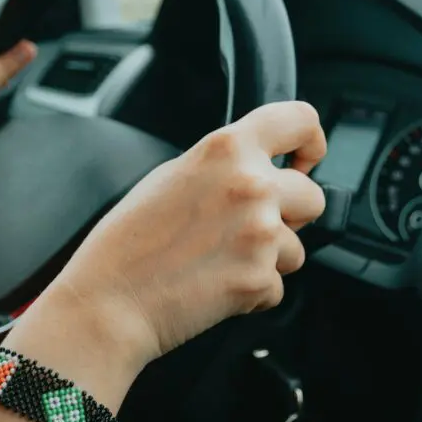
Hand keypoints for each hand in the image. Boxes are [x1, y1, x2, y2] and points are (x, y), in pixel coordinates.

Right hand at [42, 101, 326, 369]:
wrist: (109, 301)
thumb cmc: (128, 242)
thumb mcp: (172, 175)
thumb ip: (224, 166)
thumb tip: (260, 170)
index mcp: (227, 149)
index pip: (300, 120)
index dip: (311, 141)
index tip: (305, 159)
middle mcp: (252, 185)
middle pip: (312, 195)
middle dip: (289, 215)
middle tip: (248, 228)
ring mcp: (261, 234)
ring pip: (298, 247)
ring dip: (270, 257)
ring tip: (220, 260)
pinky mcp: (261, 279)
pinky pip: (277, 285)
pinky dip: (253, 290)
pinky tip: (215, 284)